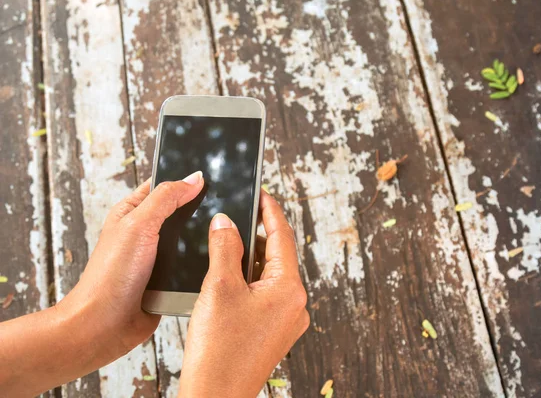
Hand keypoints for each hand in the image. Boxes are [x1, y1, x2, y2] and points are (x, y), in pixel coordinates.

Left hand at [0, 171, 204, 396]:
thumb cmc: (110, 276)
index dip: (185, 181)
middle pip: (182, 214)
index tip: (211, 177)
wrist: (104, 326)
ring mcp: (159, 258)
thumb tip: (194, 178)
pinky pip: (194, 267)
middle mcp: (146, 233)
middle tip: (223, 209)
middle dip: (201, 213)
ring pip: (192, 242)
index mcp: (132, 212)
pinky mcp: (170, 281)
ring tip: (221, 237)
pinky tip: (213, 263)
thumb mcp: (138, 225)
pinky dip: (202, 267)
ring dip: (203, 243)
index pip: (163, 186)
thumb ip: (167, 198)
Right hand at [178, 191, 308, 397]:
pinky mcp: (273, 332)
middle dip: (256, 236)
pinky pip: (265, 295)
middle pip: (278, 256)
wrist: (215, 396)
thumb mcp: (219, 287)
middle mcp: (295, 305)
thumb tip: (226, 222)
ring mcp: (286, 321)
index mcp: (290, 290)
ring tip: (226, 246)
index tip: (262, 193)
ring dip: (250, 260)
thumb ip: (225, 247)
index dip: (270, 211)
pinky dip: (249, 281)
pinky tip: (228, 277)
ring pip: (270, 276)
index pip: (283, 237)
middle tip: (235, 218)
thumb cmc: (219, 349)